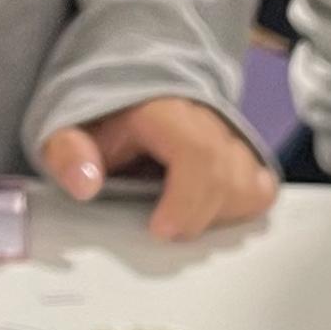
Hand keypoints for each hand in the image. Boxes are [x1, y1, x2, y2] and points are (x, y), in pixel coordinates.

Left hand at [41, 97, 277, 241]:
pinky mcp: (243, 153)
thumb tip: (86, 185)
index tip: (160, 230)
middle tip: (164, 229)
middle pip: (229, 176)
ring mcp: (230, 136)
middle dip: (199, 217)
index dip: (188, 200)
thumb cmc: (99, 122)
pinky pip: (263, 186)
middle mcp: (207, 120)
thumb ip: (69, 154)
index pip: (198, 154)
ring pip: (253, 183)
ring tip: (183, 214)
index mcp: (165, 111)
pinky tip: (208, 210)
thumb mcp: (67, 131)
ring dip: (220, 213)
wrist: (123, 99)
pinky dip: (241, 207)